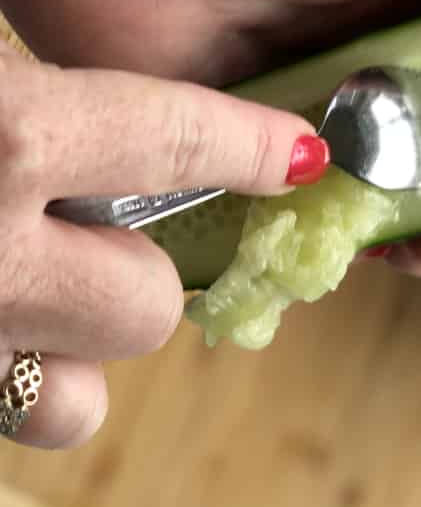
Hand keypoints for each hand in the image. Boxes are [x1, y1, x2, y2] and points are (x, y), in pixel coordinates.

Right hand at [0, 44, 335, 447]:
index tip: (304, 157)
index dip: (251, 149)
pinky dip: (18, 386)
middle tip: (99, 231)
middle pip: (148, 304)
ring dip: (78, 345)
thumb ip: (45, 85)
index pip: (177, 144)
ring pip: (76, 401)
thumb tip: (122, 98)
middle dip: (143, 273)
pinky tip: (3, 335)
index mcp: (16, 135)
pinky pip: (14, 422)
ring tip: (41, 288)